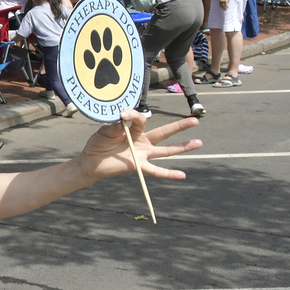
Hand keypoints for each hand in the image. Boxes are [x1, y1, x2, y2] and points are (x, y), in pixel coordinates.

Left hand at [77, 110, 201, 183]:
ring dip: (182, 147)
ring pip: (166, 151)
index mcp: (134, 130)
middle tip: (195, 120)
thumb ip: (115, 126)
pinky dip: (168, 173)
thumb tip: (124, 119)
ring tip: (199, 143)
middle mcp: (142, 141)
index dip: (133, 115)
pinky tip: (182, 175)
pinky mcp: (138, 165)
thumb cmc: (98, 144)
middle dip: (180, 126)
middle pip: (164, 132)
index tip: (122, 114)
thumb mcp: (105, 131)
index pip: (141, 120)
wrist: (90, 161)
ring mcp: (142, 154)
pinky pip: (155, 170)